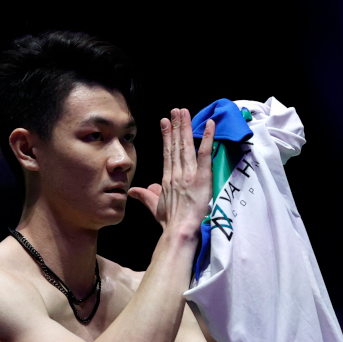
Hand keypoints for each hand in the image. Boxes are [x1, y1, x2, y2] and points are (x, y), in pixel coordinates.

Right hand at [128, 108, 213, 234]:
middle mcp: (176, 173)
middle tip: (176, 110)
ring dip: (185, 127)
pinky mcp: (201, 176)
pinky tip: (210, 124)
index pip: (167, 153)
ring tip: (184, 112)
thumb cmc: (170, 222)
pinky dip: (207, 138)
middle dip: (176, 126)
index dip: (167, 137)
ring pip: (186, 146)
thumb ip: (146, 196)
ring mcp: (188, 173)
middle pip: (176, 145)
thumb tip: (132, 191)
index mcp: (167, 179)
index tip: (165, 122)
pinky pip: (204, 154)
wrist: (179, 230)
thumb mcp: (155, 208)